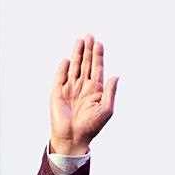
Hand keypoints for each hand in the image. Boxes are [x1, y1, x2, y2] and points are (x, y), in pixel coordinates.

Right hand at [49, 35, 119, 155]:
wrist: (73, 138)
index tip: (99, 43)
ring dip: (77, 54)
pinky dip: (63, 68)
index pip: (97, 68)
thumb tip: (116, 75)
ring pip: (74, 67)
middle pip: (86, 64)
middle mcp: (83, 86)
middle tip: (89, 36)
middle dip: (88, 50)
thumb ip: (110, 92)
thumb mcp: (106, 109)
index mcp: (95, 90)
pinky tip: (67, 59)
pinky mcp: (57, 92)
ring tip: (80, 40)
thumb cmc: (91, 127)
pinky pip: (60, 77)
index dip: (98, 56)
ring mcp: (70, 88)